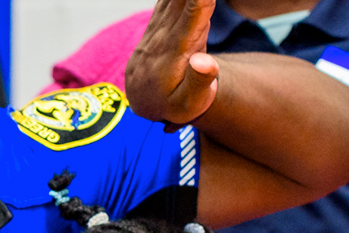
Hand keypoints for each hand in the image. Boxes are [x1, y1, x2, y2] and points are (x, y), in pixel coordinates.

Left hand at [125, 0, 219, 131]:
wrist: (143, 101)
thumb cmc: (173, 106)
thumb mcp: (188, 105)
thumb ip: (199, 83)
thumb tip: (205, 61)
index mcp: (173, 55)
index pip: (189, 21)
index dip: (198, 2)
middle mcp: (162, 35)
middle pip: (179, 0)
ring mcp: (158, 26)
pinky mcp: (159, 20)